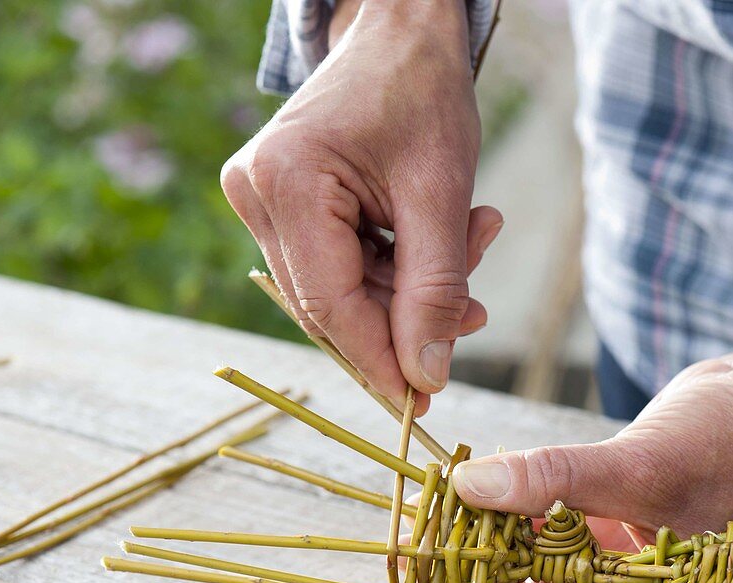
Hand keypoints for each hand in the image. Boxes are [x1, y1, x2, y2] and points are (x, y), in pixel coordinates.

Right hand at [222, 0, 499, 413]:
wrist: (400, 31)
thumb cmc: (422, 94)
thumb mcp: (442, 195)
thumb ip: (435, 289)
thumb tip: (426, 378)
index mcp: (286, 182)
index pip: (330, 304)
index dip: (380, 359)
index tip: (426, 397)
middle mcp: (256, 193)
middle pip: (332, 302)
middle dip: (408, 317)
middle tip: (476, 314)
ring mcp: (260, 198)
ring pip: (340, 288)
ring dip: (411, 286)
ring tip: (477, 239)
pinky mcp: (280, 202)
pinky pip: (338, 262)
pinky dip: (395, 263)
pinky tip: (447, 234)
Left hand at [390, 345, 732, 582]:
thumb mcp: (644, 464)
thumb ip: (556, 478)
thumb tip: (471, 487)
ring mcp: (617, 556)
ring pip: (534, 578)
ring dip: (481, 565)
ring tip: (423, 555)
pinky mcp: (605, 518)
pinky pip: (543, 532)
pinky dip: (504, 524)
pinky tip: (464, 514)